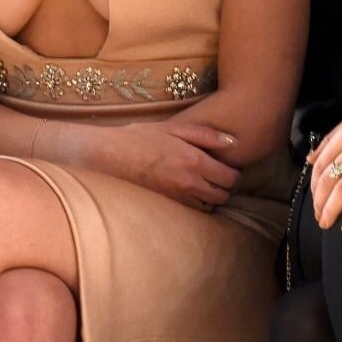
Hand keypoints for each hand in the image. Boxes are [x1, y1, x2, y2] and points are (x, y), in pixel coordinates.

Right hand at [91, 121, 240, 210]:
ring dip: (210, 199)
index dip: (234, 173)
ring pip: (209, 207)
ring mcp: (177, 199)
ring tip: (201, 185)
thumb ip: (206, 135)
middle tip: (216, 176)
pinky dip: (195, 205)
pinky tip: (186, 193)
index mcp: (194, 161)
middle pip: (223, 196)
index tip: (227, 167)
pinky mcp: (166, 208)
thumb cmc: (139, 138)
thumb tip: (233, 142)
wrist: (108, 157)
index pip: (230, 178)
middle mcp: (189, 184)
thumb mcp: (174, 128)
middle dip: (224, 187)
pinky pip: (191, 213)